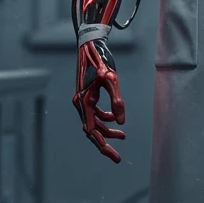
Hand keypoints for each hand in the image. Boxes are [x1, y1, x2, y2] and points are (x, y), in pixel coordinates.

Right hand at [73, 40, 125, 162]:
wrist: (91, 44)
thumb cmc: (100, 60)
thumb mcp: (111, 80)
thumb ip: (117, 101)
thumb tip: (122, 122)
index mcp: (84, 102)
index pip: (92, 131)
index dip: (103, 145)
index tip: (114, 156)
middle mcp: (81, 103)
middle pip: (92, 130)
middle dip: (105, 143)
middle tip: (117, 157)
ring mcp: (84, 100)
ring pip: (94, 123)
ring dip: (107, 130)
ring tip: (123, 136)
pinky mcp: (88, 95)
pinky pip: (95, 113)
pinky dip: (105, 118)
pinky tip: (117, 118)